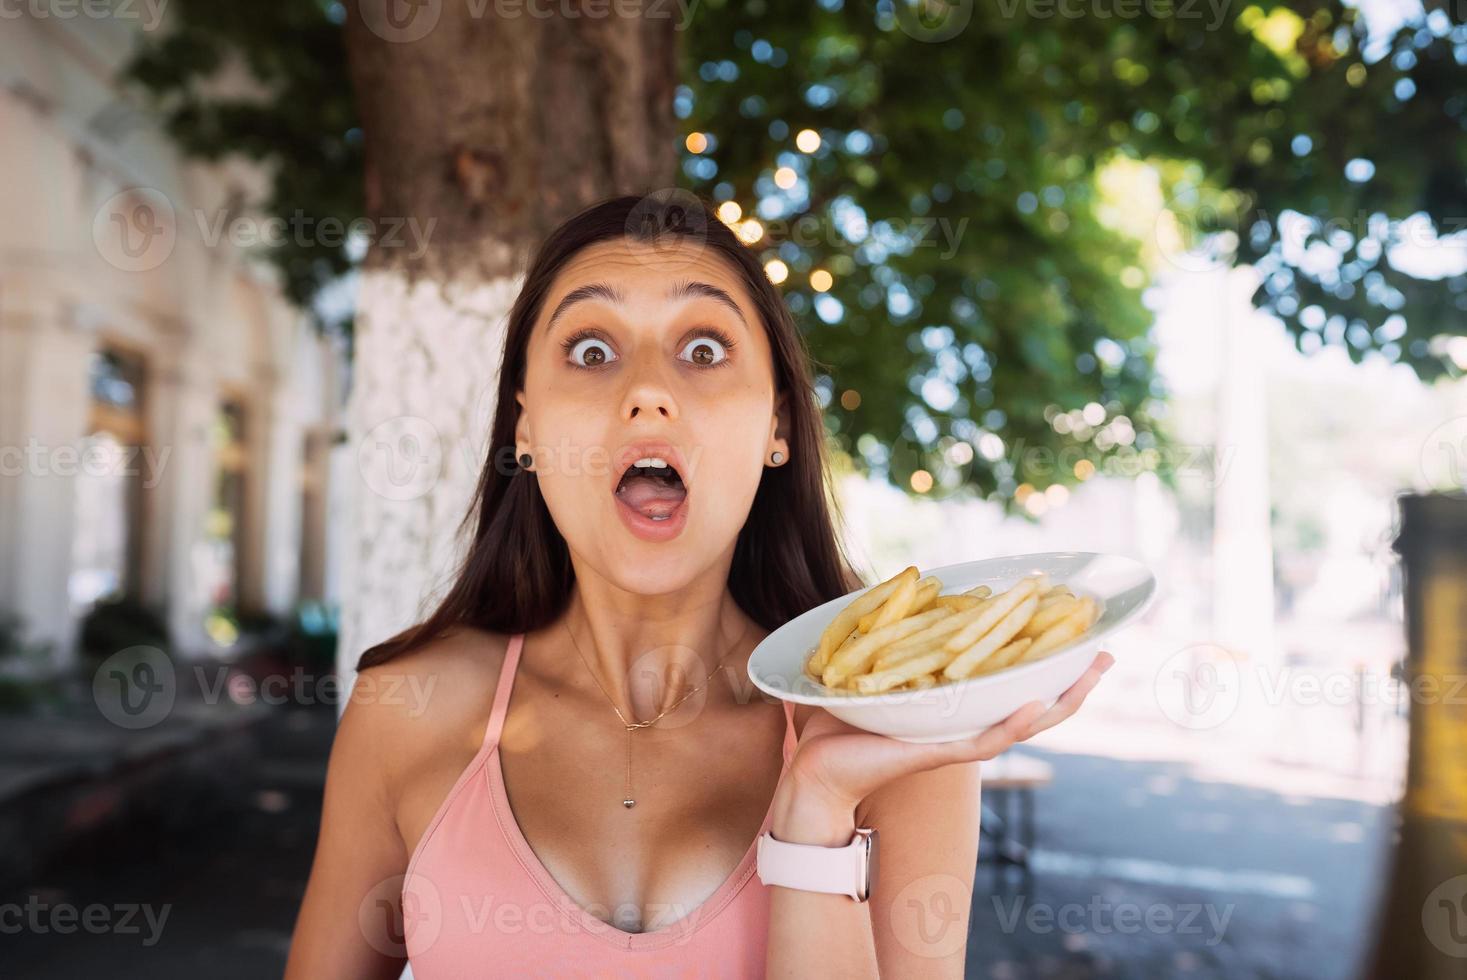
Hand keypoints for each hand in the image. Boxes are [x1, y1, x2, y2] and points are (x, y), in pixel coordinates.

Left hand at [770, 651, 1114, 843]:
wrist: (816, 767)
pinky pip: (985, 740)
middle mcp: (966, 724)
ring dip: (1062, 698)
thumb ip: (897, 633)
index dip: (1049, 660)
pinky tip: (1037, 704)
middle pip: (1036, 702)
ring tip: (1092, 673)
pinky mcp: (940, 753)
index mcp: (958, 705)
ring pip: (1024, 722)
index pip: (1015, 680)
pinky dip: (1012, 724)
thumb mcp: (876, 666)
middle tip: (1108, 654)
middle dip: (1075, 680)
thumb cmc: (843, 721)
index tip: (1082, 633)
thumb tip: (910, 582)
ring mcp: (957, 741)